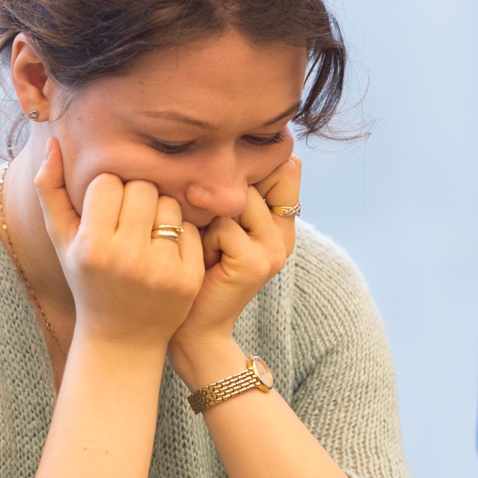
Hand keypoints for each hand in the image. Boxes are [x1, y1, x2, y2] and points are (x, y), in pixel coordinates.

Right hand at [34, 139, 203, 350]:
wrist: (121, 338)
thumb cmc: (87, 280)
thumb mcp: (61, 241)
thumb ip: (50, 190)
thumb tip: (54, 141)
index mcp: (92, 247)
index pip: (108, 183)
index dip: (106, 193)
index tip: (104, 213)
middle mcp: (127, 258)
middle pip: (142, 188)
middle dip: (135, 198)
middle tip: (128, 221)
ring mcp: (161, 269)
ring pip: (169, 204)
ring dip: (159, 212)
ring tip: (146, 234)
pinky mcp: (188, 277)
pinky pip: (189, 228)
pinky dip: (178, 234)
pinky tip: (163, 252)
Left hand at [169, 156, 300, 377]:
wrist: (192, 328)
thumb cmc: (193, 270)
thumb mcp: (213, 226)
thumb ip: (227, 195)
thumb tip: (221, 149)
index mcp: (280, 224)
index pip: (285, 168)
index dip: (251, 169)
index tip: (221, 192)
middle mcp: (284, 235)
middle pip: (259, 179)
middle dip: (223, 196)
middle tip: (206, 227)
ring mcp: (274, 251)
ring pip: (240, 201)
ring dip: (210, 218)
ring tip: (203, 245)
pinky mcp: (256, 264)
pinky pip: (224, 226)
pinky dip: (204, 239)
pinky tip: (202, 260)